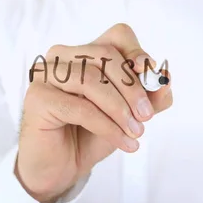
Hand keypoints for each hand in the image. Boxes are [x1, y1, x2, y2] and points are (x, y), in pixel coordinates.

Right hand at [15, 23, 172, 202]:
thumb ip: (150, 96)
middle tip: (146, 117)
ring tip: (135, 133)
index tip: (152, 78)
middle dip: (132, 87)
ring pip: (91, 79)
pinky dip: (107, 126)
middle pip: (106, 55)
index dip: (137, 53)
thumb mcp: (130, 113)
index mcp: (85, 51)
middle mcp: (62, 55)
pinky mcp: (37, 97)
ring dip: (120, 109)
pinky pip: (80, 106)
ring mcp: (46, 73)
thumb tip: (165, 79)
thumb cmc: (93, 133)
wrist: (62, 167)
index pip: (118, 35)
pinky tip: (122, 142)